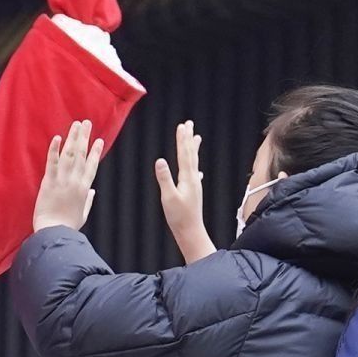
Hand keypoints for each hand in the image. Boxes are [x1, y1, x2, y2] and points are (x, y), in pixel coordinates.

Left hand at [34, 120, 106, 232]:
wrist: (54, 232)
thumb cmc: (68, 226)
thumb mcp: (83, 214)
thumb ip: (88, 201)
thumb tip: (93, 191)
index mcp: (84, 189)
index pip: (91, 165)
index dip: (95, 151)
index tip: (99, 140)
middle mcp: (75, 181)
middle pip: (81, 155)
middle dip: (84, 137)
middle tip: (87, 123)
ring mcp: (62, 180)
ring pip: (69, 154)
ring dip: (73, 137)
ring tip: (76, 124)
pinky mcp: (48, 182)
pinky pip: (52, 163)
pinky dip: (54, 150)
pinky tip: (57, 137)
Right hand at [154, 120, 215, 263]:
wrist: (191, 232)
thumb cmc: (179, 217)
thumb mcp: (168, 197)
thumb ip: (164, 178)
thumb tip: (160, 160)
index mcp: (187, 178)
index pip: (184, 154)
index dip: (182, 139)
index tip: (181, 126)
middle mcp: (193, 179)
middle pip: (191, 154)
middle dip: (189, 138)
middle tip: (189, 124)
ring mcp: (195, 185)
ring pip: (194, 162)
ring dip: (194, 149)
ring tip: (197, 138)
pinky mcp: (194, 191)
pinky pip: (194, 173)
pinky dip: (195, 167)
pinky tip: (197, 170)